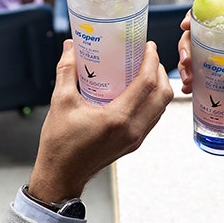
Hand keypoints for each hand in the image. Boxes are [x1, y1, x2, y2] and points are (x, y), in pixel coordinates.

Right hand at [28, 40, 172, 201]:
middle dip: (160, 72)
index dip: (151, 61)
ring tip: (146, 71)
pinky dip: (151, 101)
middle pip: (163, 95)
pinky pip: (152, 118)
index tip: (148, 46)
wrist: (61, 176)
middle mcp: (132, 130)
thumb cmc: (60, 144)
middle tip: (149, 57)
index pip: (147, 83)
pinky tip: (137, 92)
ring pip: (160, 108)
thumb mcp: (61, 102)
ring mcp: (135, 139)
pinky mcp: (133, 144)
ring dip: (159, 87)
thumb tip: (70, 48)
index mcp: (117, 118)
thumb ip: (67, 71)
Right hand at [177, 16, 223, 153]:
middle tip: (186, 59)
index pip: (222, 16)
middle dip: (186, 44)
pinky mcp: (220, 84)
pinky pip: (199, 77)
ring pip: (196, 56)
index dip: (201, 15)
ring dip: (185, 64)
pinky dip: (190, 82)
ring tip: (188, 79)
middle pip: (201, 35)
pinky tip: (189, 89)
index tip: (187, 24)